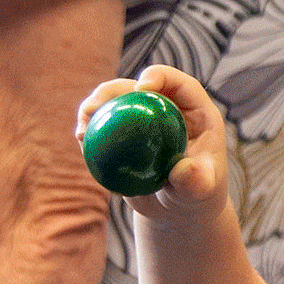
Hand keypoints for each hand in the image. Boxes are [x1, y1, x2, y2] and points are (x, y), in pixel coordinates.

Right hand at [74, 64, 229, 221]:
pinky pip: (104, 126)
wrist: (177, 208)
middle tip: (94, 108)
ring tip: (83, 129)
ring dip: (94, 107)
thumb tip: (183, 170)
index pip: (178, 83)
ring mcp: (142, 121)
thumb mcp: (202, 190)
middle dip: (112, 90)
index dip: (159, 76)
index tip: (141, 88)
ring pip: (114, 103)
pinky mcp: (123, 135)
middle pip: (136, 88)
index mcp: (194, 110)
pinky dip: (91, 130)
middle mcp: (166, 109)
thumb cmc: (198, 195)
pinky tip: (81, 140)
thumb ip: (196, 181)